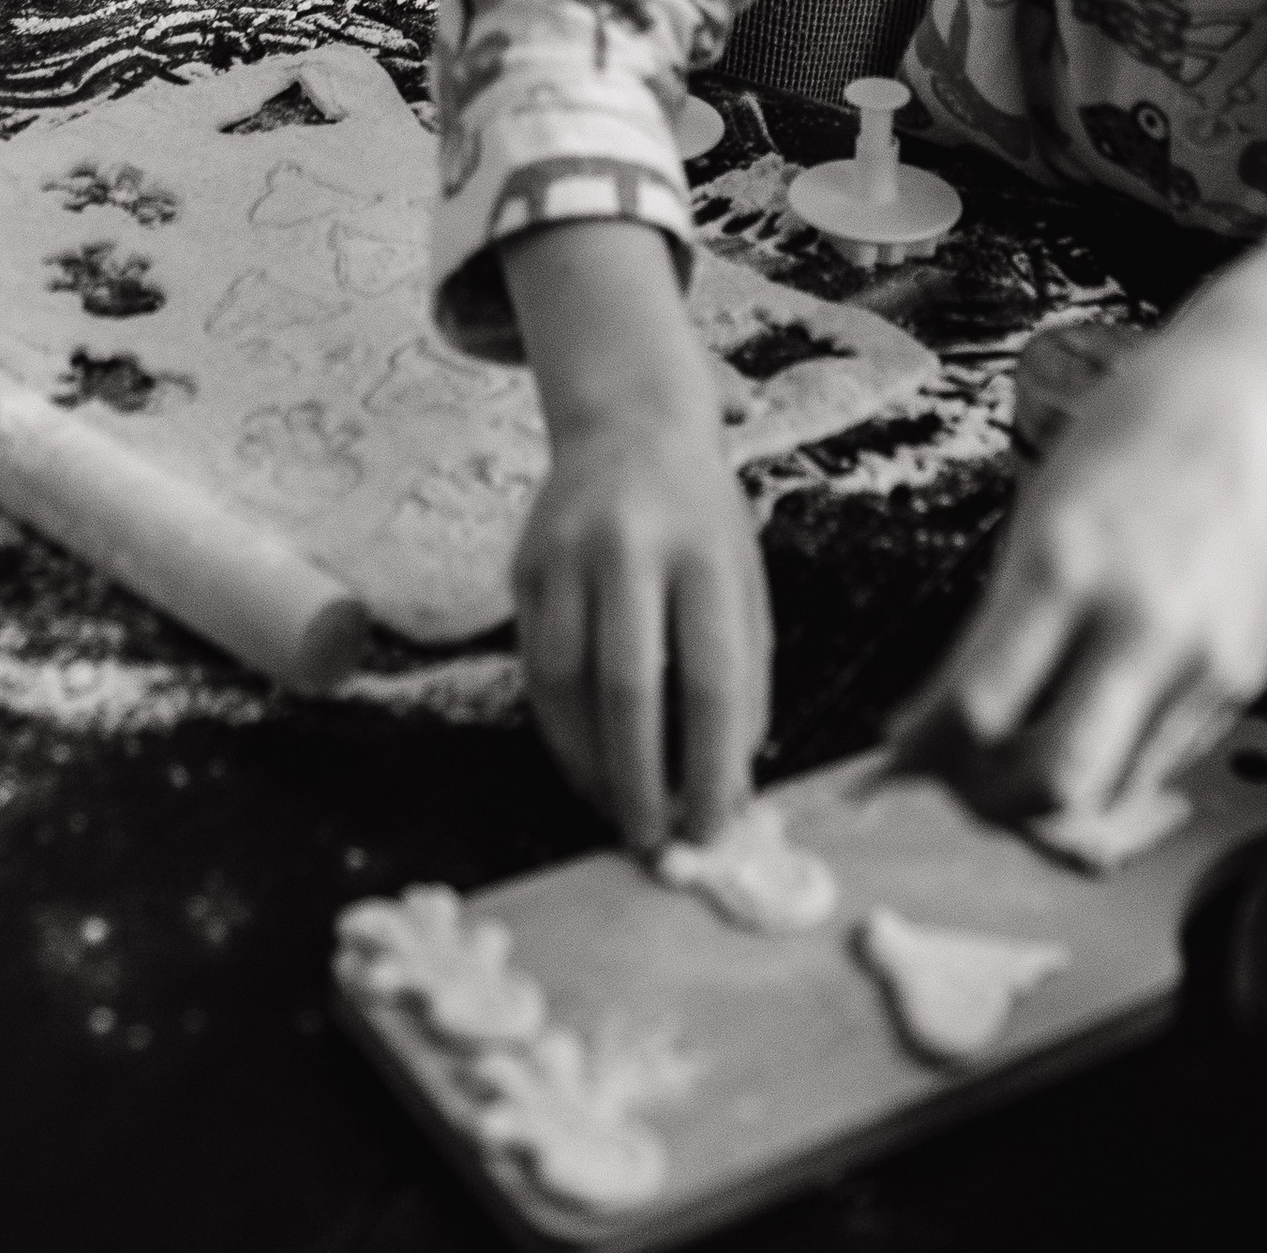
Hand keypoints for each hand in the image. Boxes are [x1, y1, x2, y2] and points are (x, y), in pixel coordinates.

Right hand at [505, 219, 772, 850]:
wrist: (628, 422)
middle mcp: (631, 546)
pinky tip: (583, 762)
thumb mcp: (742, 579)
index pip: (712, 678)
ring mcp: (566, 552)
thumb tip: (727, 787)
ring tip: (616, 813)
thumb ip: (742, 678)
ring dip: (590, 764)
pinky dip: (558, 728)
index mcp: (704, 550)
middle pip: (629, 685)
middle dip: (641, 780)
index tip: (713, 829)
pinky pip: (536, 666)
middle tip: (652, 844)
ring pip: (567, 683)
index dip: (711, 766)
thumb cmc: (701, 519)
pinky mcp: (524, 565)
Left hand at [888, 298, 1266, 822]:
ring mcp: (1201, 659)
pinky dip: (1114, 770)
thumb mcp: (1051, 496)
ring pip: (1111, 793)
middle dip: (986, 804)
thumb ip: (1012, 606)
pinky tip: (1086, 736)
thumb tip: (956, 705)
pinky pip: (1163, 759)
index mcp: (1066, 559)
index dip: (923, 753)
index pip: (976, 705)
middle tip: (952, 783)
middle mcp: (1138, 621)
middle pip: (1048, 782)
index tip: (896, 758)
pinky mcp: (1245, 677)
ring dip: (1051, 806)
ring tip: (1010, 773)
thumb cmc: (1153, 421)